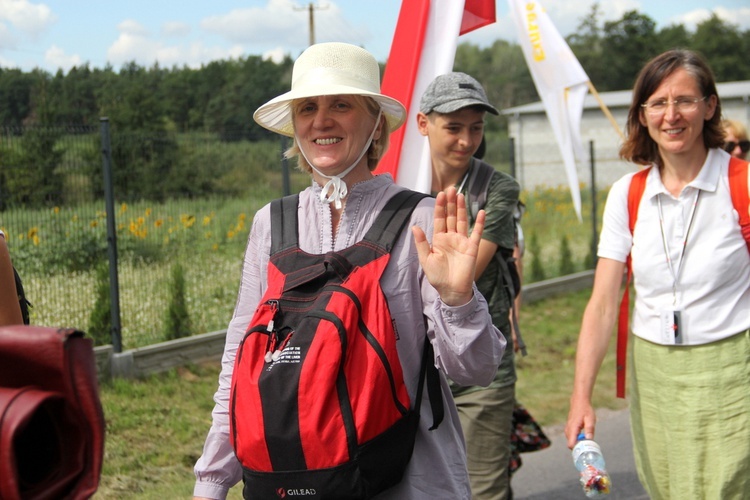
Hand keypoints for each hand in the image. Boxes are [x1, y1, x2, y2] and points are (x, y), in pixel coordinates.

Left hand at [412, 187, 484, 305]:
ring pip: (462, 221)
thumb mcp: (426, 259)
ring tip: (460, 195)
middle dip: (450, 203)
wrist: (451, 291)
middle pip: (451, 216)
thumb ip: (422, 243)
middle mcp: (451, 237)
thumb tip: (414, 226)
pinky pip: (476, 233)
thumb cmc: (437, 276)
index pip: (439, 219)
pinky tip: (481, 211)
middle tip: (450, 188)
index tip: (440, 194)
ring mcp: (462, 242)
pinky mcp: (472, 248)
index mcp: (439, 239)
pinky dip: (479, 223)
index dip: (440, 206)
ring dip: (462, 208)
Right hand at [565, 396, 596, 448]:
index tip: (584, 450)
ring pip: (570, 440)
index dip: (577, 449)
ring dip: (577, 442)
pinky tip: (583, 437)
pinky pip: (571, 436)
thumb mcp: (590, 419)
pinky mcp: (569, 428)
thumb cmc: (585, 410)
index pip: (571, 444)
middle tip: (587, 447)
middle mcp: (568, 429)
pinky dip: (576, 439)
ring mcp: (568, 428)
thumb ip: (589, 430)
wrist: (579, 401)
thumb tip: (589, 440)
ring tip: (586, 441)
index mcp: (573, 428)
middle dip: (578, 447)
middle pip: (570, 443)